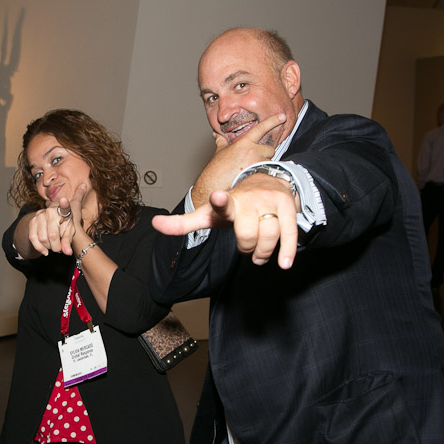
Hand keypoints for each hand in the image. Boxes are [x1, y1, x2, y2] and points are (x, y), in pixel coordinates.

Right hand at [27, 183, 87, 255]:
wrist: (51, 220)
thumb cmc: (64, 225)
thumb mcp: (69, 232)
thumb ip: (68, 241)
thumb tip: (67, 252)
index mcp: (62, 211)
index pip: (64, 207)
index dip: (64, 204)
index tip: (64, 200)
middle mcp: (49, 211)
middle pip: (52, 235)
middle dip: (56, 246)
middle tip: (59, 248)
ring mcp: (39, 216)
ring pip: (42, 239)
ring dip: (48, 247)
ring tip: (53, 247)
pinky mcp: (32, 222)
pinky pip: (32, 238)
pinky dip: (39, 248)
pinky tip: (45, 251)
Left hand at [153, 173, 298, 268]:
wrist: (268, 180)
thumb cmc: (235, 205)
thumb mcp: (209, 214)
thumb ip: (183, 223)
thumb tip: (154, 224)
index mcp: (227, 202)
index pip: (221, 203)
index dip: (219, 201)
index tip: (217, 197)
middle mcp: (249, 198)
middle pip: (248, 236)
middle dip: (246, 248)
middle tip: (245, 244)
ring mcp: (269, 200)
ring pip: (268, 238)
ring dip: (262, 253)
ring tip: (259, 251)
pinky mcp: (288, 206)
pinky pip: (289, 234)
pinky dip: (286, 252)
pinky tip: (284, 263)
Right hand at [191, 114, 286, 208]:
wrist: (213, 188)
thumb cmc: (215, 171)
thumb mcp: (219, 153)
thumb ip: (222, 142)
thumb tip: (217, 135)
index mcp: (243, 143)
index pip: (261, 128)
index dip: (273, 121)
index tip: (282, 116)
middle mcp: (252, 152)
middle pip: (270, 149)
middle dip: (265, 154)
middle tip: (254, 162)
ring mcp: (257, 164)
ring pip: (269, 162)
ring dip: (263, 166)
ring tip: (249, 172)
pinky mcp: (260, 176)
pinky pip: (267, 173)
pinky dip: (262, 175)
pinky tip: (253, 179)